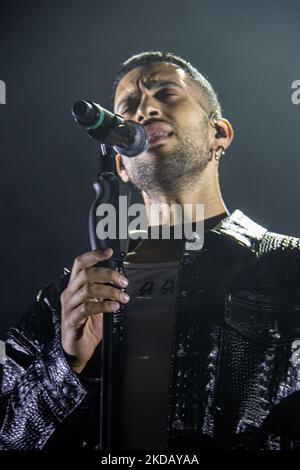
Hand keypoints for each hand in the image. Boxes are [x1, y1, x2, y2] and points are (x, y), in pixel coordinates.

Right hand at [60, 248, 128, 372]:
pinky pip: (87, 308)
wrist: (78, 349)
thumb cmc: (89, 325)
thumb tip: (122, 279)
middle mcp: (69, 294)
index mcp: (75, 286)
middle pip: (86, 274)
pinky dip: (104, 306)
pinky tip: (115, 307)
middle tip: (124, 282)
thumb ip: (104, 290)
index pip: (80, 263)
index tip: (109, 251)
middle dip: (108, 274)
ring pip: (88, 290)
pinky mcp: (71, 321)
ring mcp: (69, 307)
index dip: (93, 255)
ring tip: (123, 297)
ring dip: (109, 291)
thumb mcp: (98, 303)